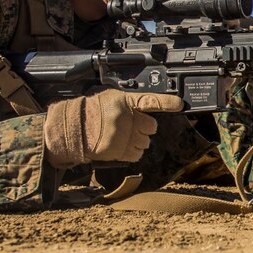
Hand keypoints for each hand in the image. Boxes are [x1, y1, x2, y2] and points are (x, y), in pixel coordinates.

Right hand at [43, 89, 184, 168]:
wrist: (73, 128)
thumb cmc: (91, 111)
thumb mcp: (111, 97)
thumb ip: (131, 101)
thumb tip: (149, 105)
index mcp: (123, 102)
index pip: (151, 101)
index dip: (168, 103)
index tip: (179, 104)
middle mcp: (124, 118)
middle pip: (151, 126)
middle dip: (146, 127)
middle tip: (134, 125)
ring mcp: (121, 136)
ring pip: (146, 142)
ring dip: (139, 140)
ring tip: (125, 135)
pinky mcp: (117, 151)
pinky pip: (137, 154)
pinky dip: (134, 151)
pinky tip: (124, 145)